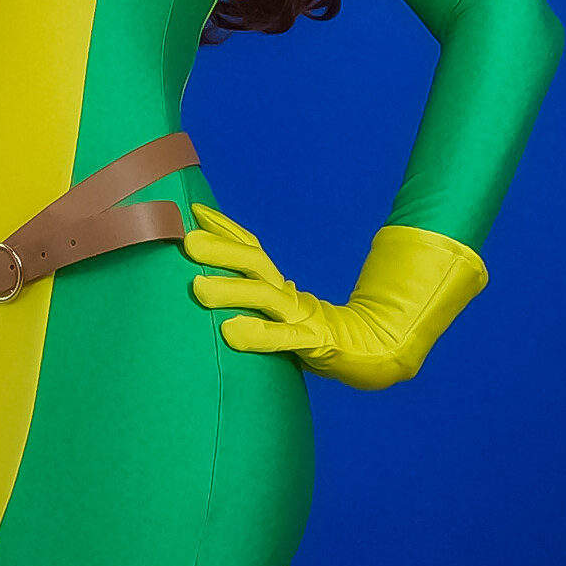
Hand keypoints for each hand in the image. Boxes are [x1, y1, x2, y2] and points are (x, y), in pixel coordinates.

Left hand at [183, 203, 487, 390]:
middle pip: (253, 263)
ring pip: (264, 297)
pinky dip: (257, 334)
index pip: (250, 248)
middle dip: (221, 250)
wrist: (377, 355)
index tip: (194, 209)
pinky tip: (231, 332)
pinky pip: (283, 339)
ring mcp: (302, 317)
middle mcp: (288, 295)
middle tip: (188, 240)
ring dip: (230, 290)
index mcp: (278, 287)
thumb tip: (209, 288)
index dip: (225, 228)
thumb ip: (253, 304)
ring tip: (197, 287)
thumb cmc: (317, 338)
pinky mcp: (316, 343)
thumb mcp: (279, 317)